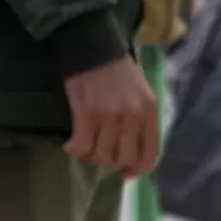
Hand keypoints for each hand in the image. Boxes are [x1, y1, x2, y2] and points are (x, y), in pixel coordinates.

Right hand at [63, 56, 159, 179]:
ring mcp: (108, 116)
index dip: (138, 171)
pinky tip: (71, 146)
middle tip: (102, 154)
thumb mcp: (142, 95)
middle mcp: (131, 117)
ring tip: (87, 148)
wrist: (94, 46)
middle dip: (112, 163)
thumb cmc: (119, 72)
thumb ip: (142, 122)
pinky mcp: (85, 112)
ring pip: (102, 155)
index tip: (126, 174)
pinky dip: (75, 150)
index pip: (149, 154)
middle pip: (124, 158)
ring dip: (92, 156)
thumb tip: (135, 153)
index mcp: (149, 113)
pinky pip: (81, 145)